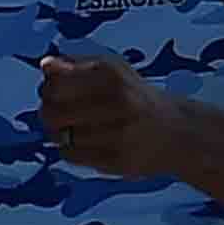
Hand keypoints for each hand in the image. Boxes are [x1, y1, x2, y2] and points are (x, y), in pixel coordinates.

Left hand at [37, 52, 196, 181]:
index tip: (54, 91)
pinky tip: (86, 143)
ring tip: (77, 128)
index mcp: (113, 75)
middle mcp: (118, 102)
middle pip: (52, 112)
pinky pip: (70, 155)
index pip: (55, 84)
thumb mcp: (112, 71)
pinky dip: (70, 149)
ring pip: (59, 136)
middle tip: (59, 113)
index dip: (47, 89)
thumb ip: (76, 65)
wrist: (178, 131)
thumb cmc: (136, 97)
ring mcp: (118, 133)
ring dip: (60, 133)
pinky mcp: (116, 159)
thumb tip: (45, 65)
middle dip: (49, 113)